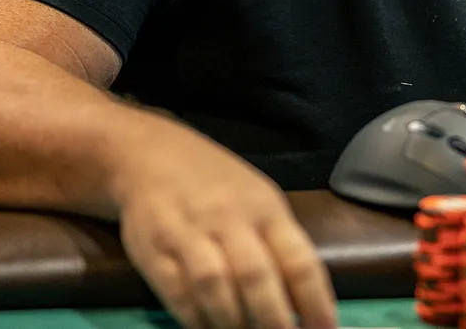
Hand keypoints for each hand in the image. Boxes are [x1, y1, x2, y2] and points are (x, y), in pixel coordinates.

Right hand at [111, 117, 337, 328]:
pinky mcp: (154, 252)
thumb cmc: (216, 184)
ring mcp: (189, 234)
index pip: (299, 259)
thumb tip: (307, 304)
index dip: (316, 302)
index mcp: (266, 209)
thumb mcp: (258, 200)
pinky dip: (197, 319)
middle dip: (274, 321)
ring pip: (215, 286)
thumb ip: (279, 246)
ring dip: (234, 324)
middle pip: (256, 276)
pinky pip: (178, 294)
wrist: (149, 155)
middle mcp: (229, 219)